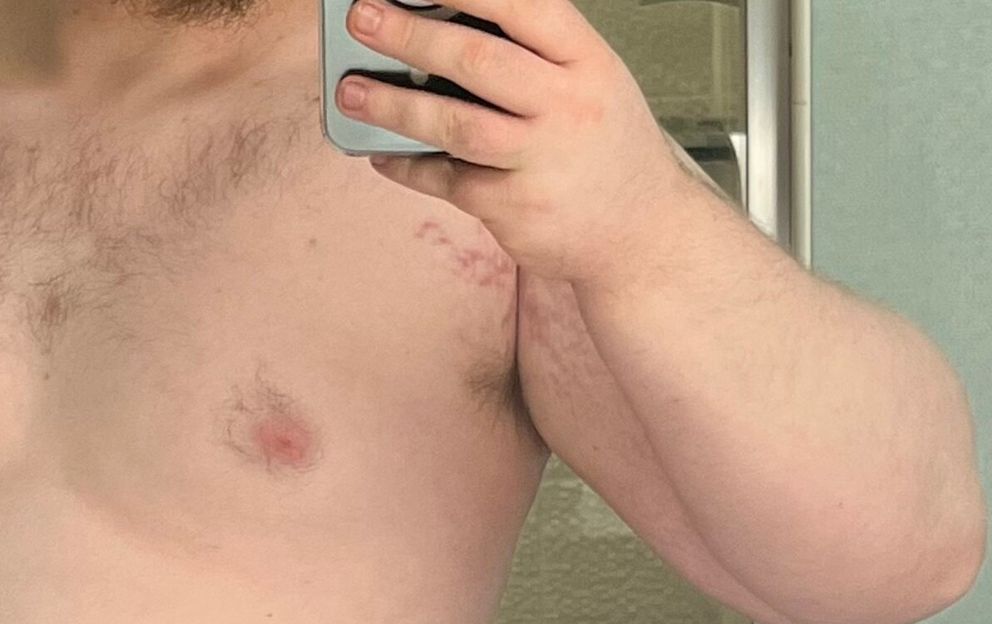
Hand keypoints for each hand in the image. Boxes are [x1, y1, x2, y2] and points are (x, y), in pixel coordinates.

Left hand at [335, 0, 693, 284]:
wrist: (642, 233)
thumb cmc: (602, 148)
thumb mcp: (589, 83)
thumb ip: (533, 55)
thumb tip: (441, 30)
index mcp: (588, 60)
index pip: (525, 7)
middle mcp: (568, 106)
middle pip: (478, 62)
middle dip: (411, 34)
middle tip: (362, 16)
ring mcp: (541, 161)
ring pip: (455, 126)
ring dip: (393, 106)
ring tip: (349, 91)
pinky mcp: (514, 209)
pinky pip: (448, 181)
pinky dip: (408, 167)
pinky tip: (381, 155)